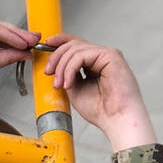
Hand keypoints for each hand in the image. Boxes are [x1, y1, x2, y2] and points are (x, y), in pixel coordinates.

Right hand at [0, 15, 39, 95]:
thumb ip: (5, 57)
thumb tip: (26, 53)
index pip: (3, 45)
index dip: (19, 46)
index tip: (34, 49)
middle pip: (3, 35)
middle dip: (22, 38)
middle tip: (39, 42)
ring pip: (0, 29)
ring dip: (18, 35)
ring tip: (32, 41)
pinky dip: (7, 34)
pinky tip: (19, 40)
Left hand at [41, 34, 156, 152]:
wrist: (117, 120)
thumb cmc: (101, 111)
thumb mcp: (75, 90)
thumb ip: (66, 75)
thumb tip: (53, 65)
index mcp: (95, 63)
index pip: (75, 45)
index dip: (59, 42)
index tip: (45, 46)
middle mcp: (101, 56)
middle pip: (73, 44)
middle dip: (56, 58)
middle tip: (49, 74)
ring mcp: (107, 54)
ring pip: (75, 49)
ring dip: (62, 67)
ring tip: (60, 85)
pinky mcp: (111, 55)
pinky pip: (82, 55)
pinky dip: (70, 68)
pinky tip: (69, 83)